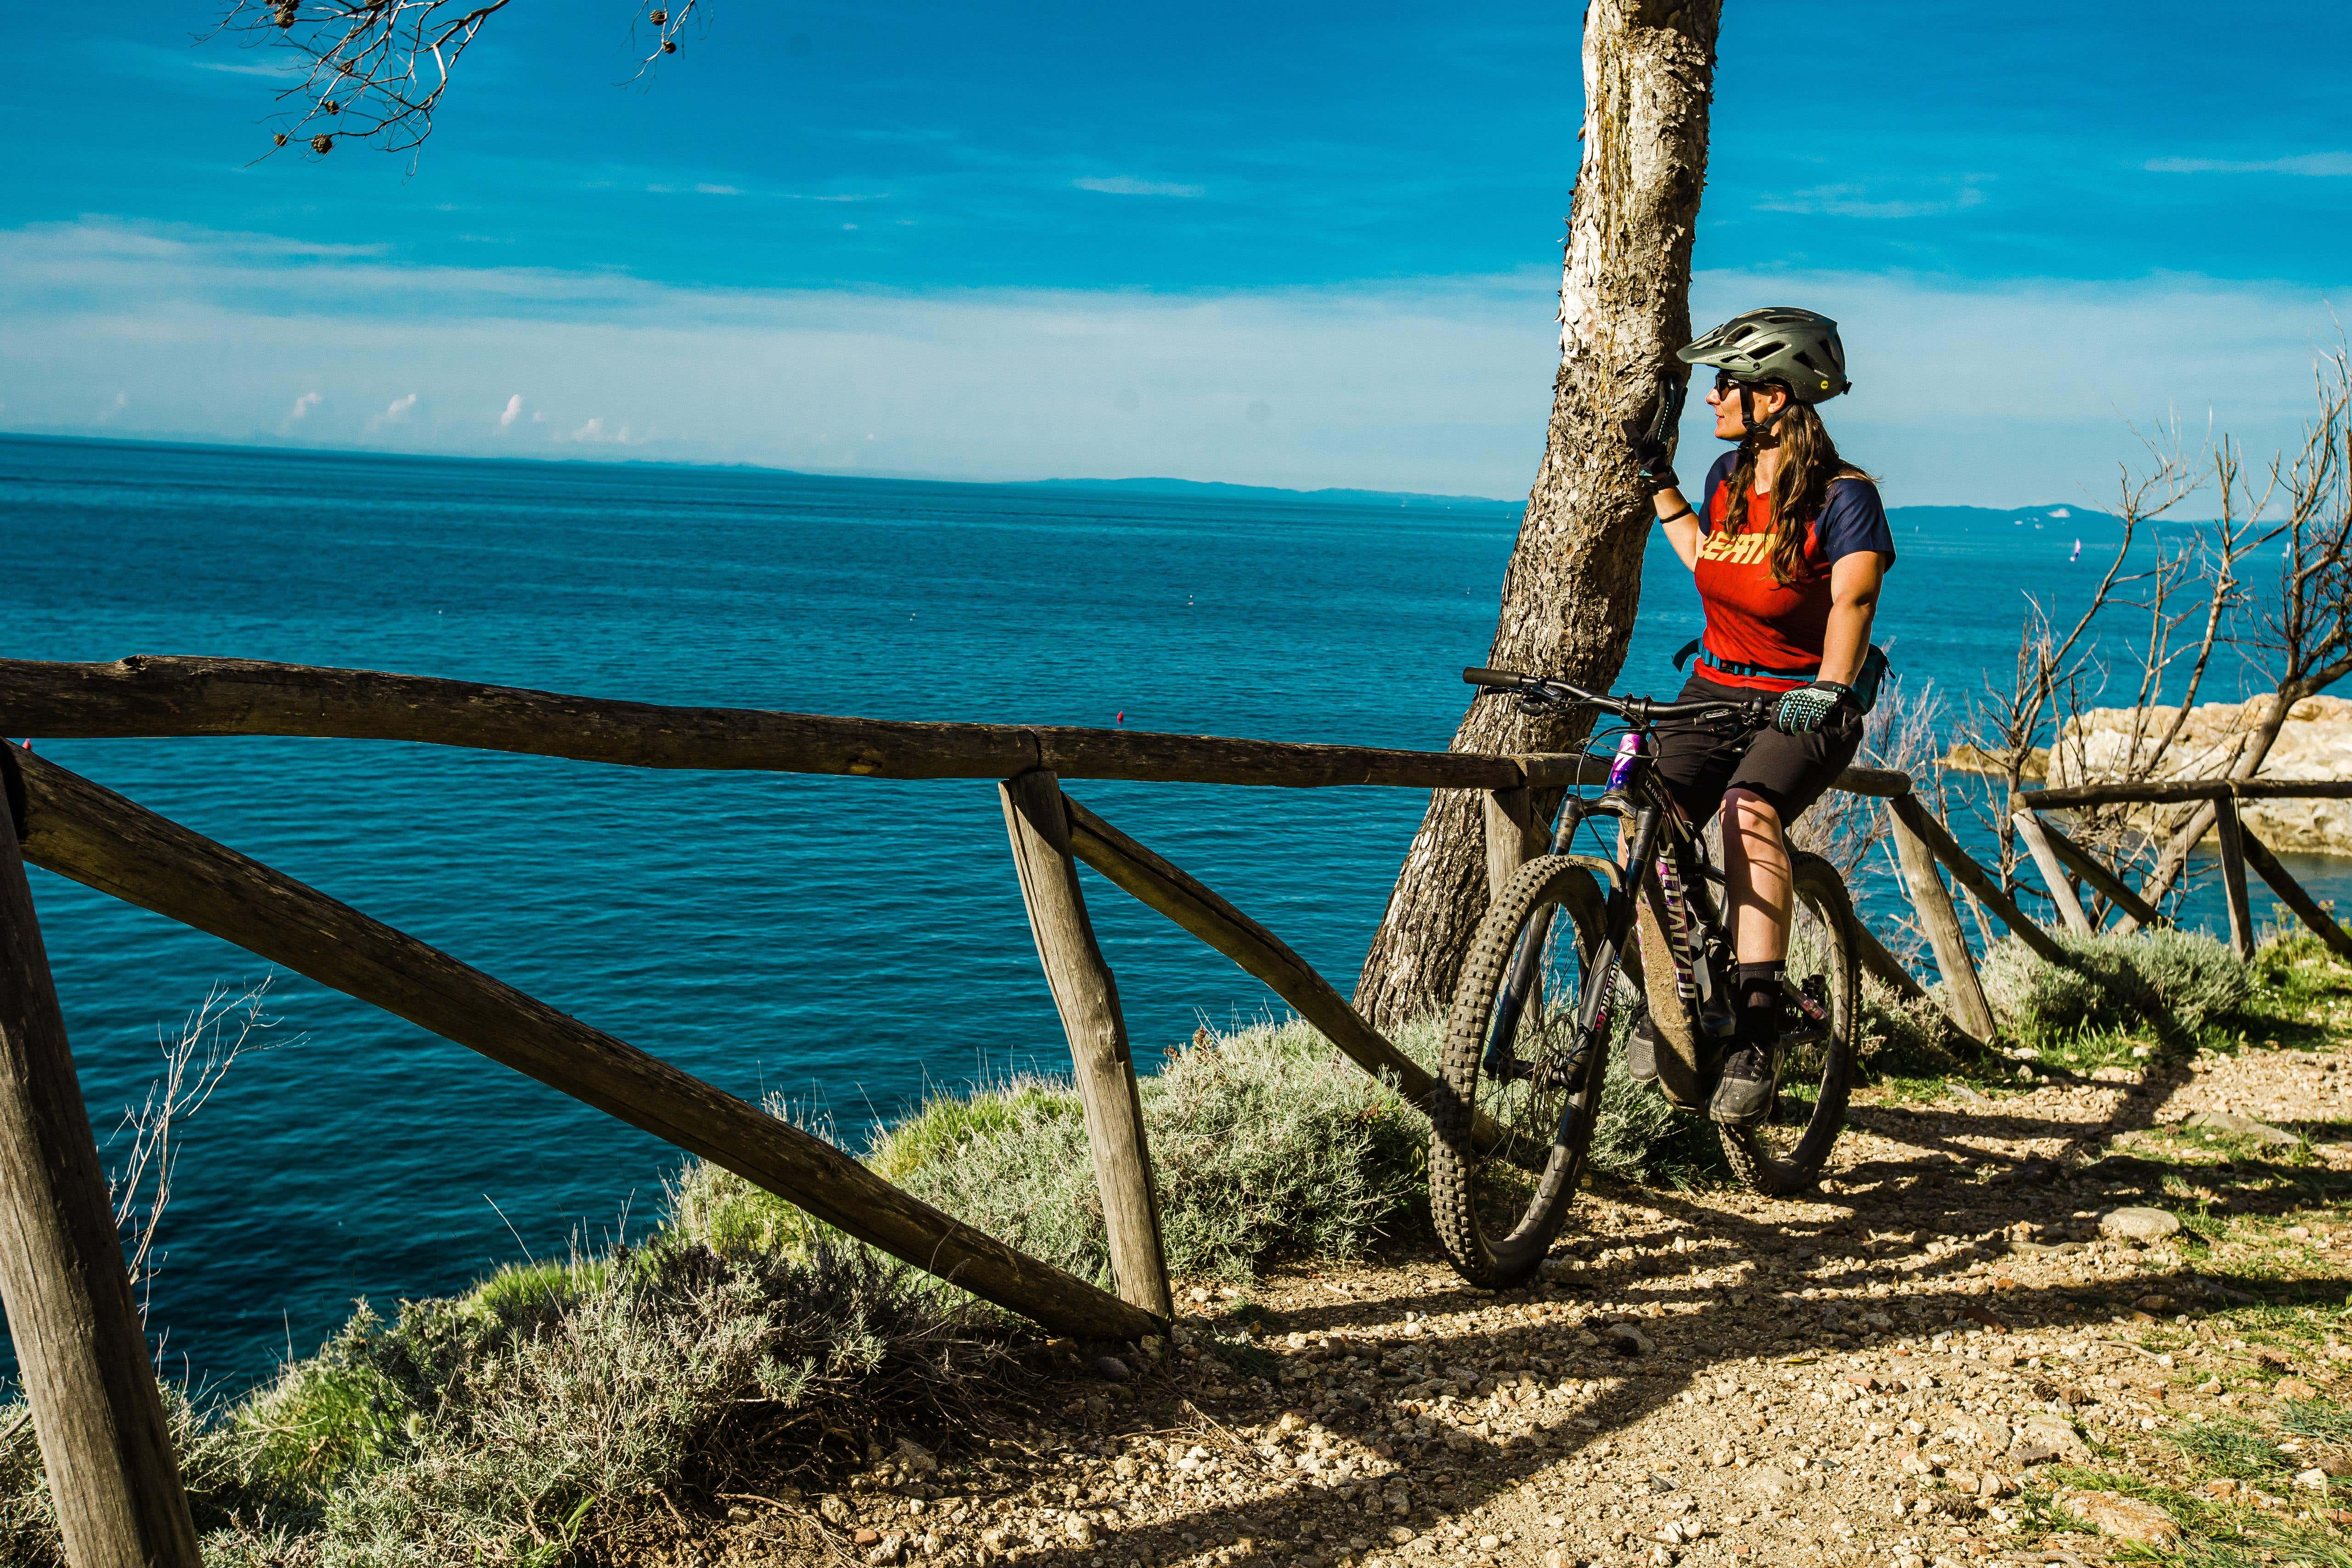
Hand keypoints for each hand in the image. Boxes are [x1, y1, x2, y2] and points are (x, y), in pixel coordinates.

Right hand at [1623, 375, 1687, 494]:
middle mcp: (1668, 426)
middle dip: (1673, 390)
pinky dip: (1679, 406)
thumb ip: (1632, 436)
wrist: (1659, 472)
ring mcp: (1671, 429)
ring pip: (1677, 409)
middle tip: (1674, 377)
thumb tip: (1625, 421)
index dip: (1664, 393)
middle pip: (1673, 405)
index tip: (1664, 382)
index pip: (1663, 407)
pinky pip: (1677, 415)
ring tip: (1682, 385)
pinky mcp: (1671, 432)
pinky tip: (1680, 401)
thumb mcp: (1637, 449)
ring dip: (1679, 397)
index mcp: (1659, 428)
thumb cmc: (1647, 461)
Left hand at [1773, 681, 1852, 734]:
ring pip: (1802, 727)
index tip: (1783, 730)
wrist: (1824, 689)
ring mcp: (1808, 708)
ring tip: (1807, 727)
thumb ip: (1784, 709)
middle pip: (1788, 725)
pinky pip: (1814, 727)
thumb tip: (1777, 726)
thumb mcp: (1792, 698)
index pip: (1776, 719)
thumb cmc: (1806, 697)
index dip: (1779, 728)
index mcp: (1788, 700)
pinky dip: (1815, 729)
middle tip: (1794, 732)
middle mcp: (1796, 703)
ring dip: (1805, 729)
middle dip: (1791, 731)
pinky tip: (1816, 728)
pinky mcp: (1819, 712)